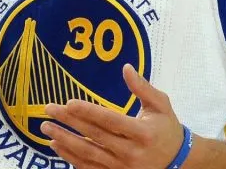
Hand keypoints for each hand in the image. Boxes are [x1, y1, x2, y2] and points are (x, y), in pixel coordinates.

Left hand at [40, 64, 183, 168]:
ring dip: (65, 141)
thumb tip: (126, 67)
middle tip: (48, 110)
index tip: (68, 102)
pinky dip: (71, 158)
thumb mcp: (161, 105)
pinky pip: (90, 168)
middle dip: (69, 122)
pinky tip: (56, 146)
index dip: (89, 112)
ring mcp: (124, 168)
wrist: (180, 163)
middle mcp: (133, 153)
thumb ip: (142, 87)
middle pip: (95, 136)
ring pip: (89, 155)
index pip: (111, 121)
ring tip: (46, 128)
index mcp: (143, 133)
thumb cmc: (166, 128)